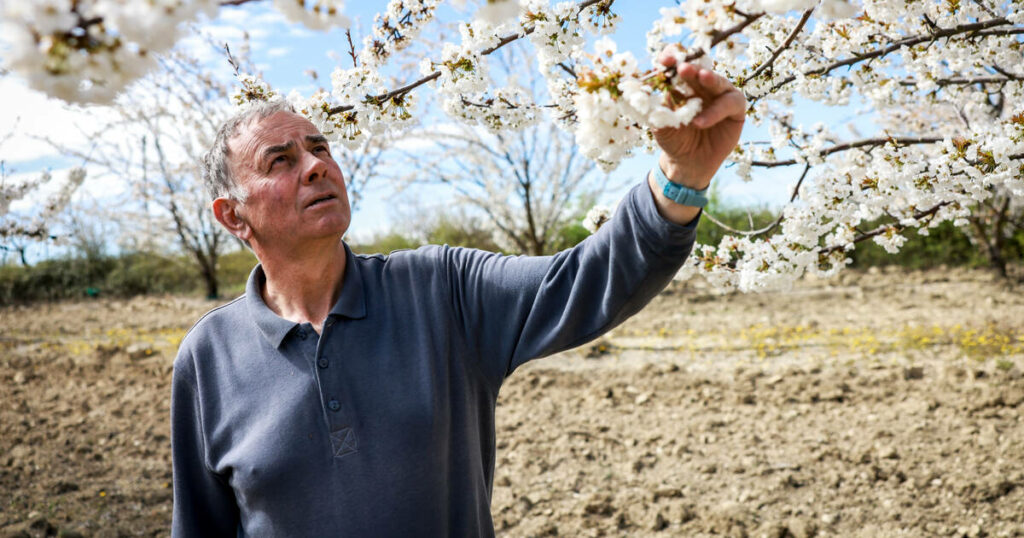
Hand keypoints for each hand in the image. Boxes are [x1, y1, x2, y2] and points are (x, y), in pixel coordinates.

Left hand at [652, 51, 745, 189]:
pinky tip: (700, 122)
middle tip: (683, 67)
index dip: (674, 58)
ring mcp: (721, 96)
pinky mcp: (735, 110)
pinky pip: (730, 103)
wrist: (686, 163)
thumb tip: (646, 89)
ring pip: (718, 82)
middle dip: (692, 66)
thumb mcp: (660, 123)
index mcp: (684, 84)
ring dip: (710, 78)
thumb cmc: (673, 139)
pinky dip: (715, 111)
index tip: (663, 60)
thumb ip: (657, 107)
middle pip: (700, 69)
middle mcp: (704, 86)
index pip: (680, 64)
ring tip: (701, 77)